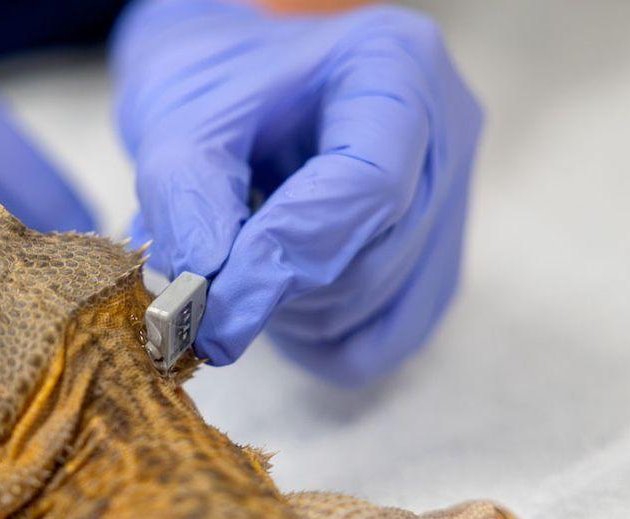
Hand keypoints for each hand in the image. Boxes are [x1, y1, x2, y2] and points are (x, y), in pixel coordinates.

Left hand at [113, 0, 481, 384]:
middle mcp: (444, 133)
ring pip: (380, 306)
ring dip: (292, 316)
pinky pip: (390, 338)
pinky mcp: (435, 262)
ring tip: (240, 267)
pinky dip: (321, 342)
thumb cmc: (210, 83)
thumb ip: (188, 200)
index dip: (285, 256)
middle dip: (280, 289)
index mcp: (393, 65)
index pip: (368, 187)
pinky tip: (276, 307)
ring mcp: (452, 201)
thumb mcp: (177, 118)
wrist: (230, 88)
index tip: (211, 307)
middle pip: (376, 256)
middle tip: (209, 281)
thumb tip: (211, 303)